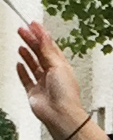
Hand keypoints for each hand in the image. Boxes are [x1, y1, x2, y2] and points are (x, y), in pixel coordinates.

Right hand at [16, 19, 109, 139]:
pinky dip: (22, 71)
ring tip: (21, 44)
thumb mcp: (58, 66)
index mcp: (62, 67)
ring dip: (27, 54)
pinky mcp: (34, 93)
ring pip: (33, 65)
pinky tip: (19, 64)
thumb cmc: (66, 95)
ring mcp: (43, 84)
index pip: (51, 47)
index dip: (42, 36)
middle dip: (32, 41)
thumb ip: (48, 50)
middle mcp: (53, 75)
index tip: (34, 25)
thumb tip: (44, 35)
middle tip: (22, 30)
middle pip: (40, 54)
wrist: (60, 115)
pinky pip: (27, 79)